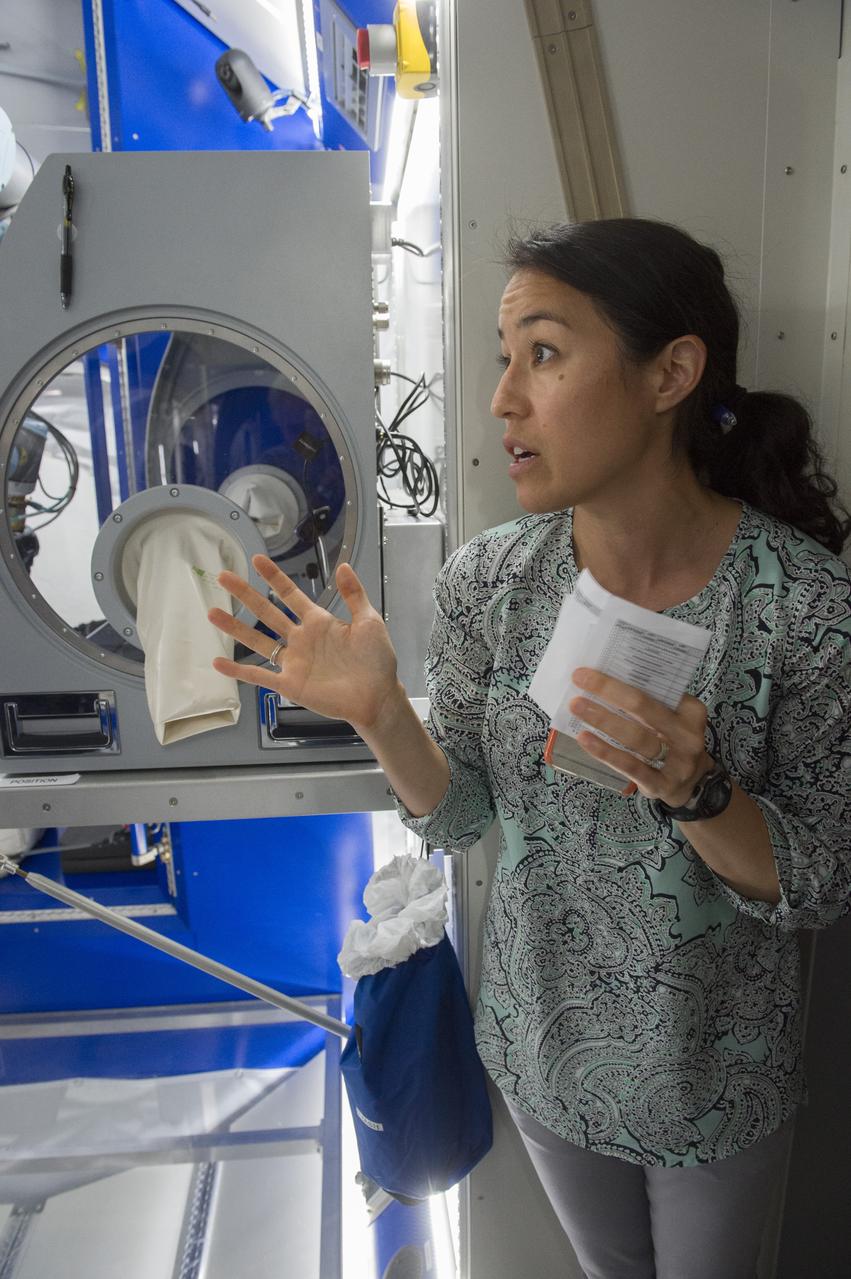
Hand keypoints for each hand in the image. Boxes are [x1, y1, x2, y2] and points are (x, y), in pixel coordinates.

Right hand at [208, 556, 401, 732]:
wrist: (377, 697)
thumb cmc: (377, 660)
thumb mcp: (369, 621)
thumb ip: (354, 595)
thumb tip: (344, 566)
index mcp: (318, 622)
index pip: (290, 594)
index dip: (274, 577)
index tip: (256, 560)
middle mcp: (301, 639)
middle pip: (267, 612)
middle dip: (245, 594)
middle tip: (223, 576)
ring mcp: (293, 661)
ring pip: (257, 641)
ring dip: (235, 627)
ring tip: (212, 612)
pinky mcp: (290, 684)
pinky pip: (259, 676)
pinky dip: (239, 671)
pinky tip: (218, 663)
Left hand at [568, 668, 714, 802]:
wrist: (692, 784)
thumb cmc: (673, 742)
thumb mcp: (673, 719)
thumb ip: (651, 702)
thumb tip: (607, 679)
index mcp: (691, 712)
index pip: (659, 687)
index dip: (627, 676)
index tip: (600, 665)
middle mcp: (687, 735)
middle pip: (644, 707)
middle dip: (609, 690)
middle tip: (580, 678)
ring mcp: (677, 762)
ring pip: (635, 737)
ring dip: (603, 719)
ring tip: (577, 706)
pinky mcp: (661, 785)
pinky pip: (630, 766)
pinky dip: (605, 752)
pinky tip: (584, 739)